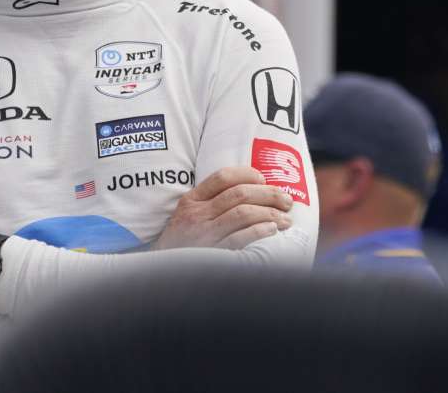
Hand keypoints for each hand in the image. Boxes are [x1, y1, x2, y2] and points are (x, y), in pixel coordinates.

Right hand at [154, 167, 293, 250]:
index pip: (222, 177)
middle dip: (269, 194)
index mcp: (191, 200)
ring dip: (270, 213)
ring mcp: (204, 234)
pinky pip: (240, 238)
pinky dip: (259, 231)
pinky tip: (272, 231)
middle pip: (239, 194)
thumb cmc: (181, 244)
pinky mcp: (212, 253)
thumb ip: (209, 204)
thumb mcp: (186, 218)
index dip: (247, 174)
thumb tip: (251, 193)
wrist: (160, 273)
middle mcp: (197, 214)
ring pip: (243, 213)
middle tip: (287, 200)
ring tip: (286, 219)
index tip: (264, 179)